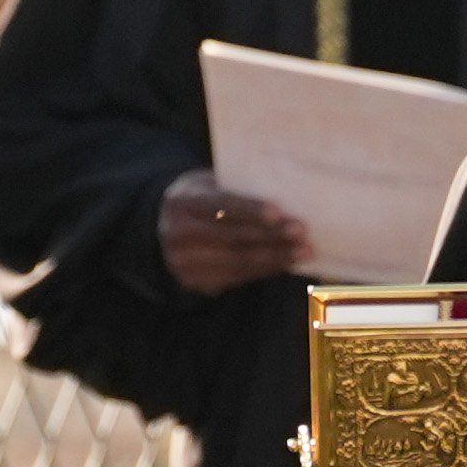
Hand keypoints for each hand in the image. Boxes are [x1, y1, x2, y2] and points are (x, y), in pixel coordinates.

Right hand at [159, 169, 310, 295]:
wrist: (163, 227)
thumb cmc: (200, 198)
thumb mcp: (207, 184)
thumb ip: (234, 188)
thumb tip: (282, 192)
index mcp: (181, 202)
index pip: (219, 206)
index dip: (249, 210)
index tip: (279, 212)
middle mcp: (179, 234)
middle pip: (232, 237)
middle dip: (270, 237)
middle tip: (302, 233)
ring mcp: (184, 263)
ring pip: (237, 262)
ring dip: (275, 258)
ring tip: (303, 251)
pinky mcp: (196, 282)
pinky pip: (237, 277)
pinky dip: (265, 270)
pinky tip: (286, 262)